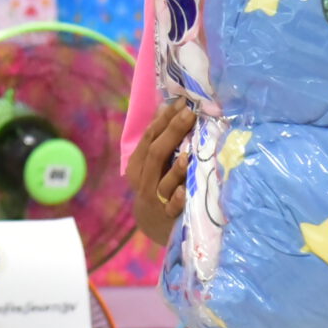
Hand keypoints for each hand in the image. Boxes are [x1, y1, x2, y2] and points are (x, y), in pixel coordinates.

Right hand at [128, 100, 196, 247]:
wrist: (153, 224)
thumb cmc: (157, 186)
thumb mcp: (152, 164)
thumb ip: (159, 140)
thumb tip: (168, 107)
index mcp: (138, 165)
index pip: (149, 138)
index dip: (163, 119)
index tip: (181, 103)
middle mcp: (144, 181)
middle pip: (156, 155)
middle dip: (172, 133)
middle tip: (189, 114)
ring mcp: (156, 200)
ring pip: (163, 182)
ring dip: (175, 169)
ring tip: (186, 153)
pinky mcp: (168, 217)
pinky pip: (172, 208)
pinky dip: (177, 199)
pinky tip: (184, 190)